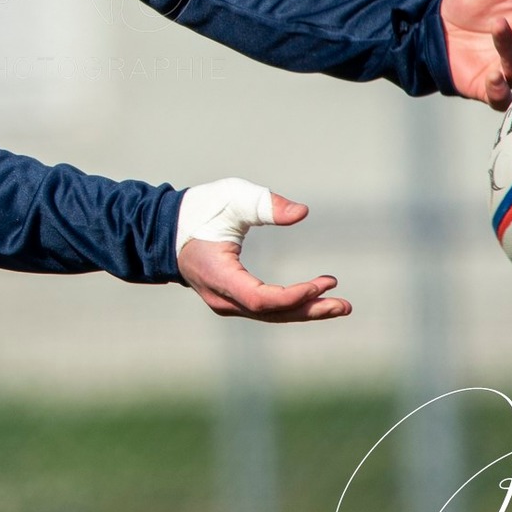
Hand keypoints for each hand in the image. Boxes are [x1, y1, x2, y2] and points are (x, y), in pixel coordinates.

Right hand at [174, 178, 350, 322]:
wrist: (167, 229)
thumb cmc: (200, 210)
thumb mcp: (233, 198)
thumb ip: (266, 205)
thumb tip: (302, 213)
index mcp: (218, 275)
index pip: (259, 298)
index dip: (292, 295)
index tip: (320, 284)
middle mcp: (222, 297)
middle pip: (271, 313)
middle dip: (309, 309)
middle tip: (344, 304)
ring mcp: (226, 302)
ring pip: (270, 314)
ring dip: (305, 309)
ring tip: (340, 304)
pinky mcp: (232, 299)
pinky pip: (266, 308)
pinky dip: (291, 303)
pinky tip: (315, 296)